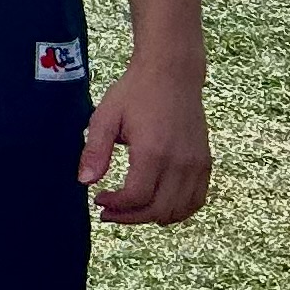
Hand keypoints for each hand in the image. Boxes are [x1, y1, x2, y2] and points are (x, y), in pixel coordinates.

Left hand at [80, 64, 210, 225]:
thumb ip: (95, 151)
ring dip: (153, 217)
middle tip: (110, 211)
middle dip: (130, 217)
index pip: (136, 197)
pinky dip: (178, 210)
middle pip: (158, 210)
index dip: (116, 206)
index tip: (99, 200)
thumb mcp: (105, 116)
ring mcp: (196, 163)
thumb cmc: (135, 92)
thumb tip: (84, 182)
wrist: (172, 72)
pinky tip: (157, 204)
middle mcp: (180, 162)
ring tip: (131, 210)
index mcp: (153, 151)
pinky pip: (197, 199)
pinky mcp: (205, 161)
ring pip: (179, 210)